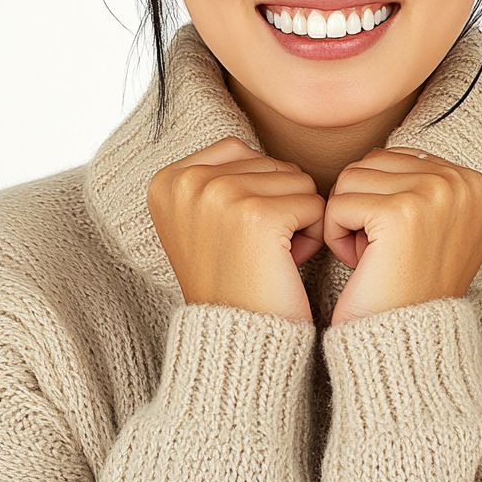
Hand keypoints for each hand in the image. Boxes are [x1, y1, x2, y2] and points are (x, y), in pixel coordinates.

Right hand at [147, 137, 325, 322]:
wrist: (238, 342)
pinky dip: (311, 236)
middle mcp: (187, 182)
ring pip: (297, 181)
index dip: (257, 192)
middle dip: (278, 205)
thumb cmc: (232, 281)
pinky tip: (286, 265)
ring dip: (297, 220)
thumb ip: (217, 176)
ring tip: (268, 258)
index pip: (243, 151)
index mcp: (168, 179)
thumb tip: (249, 139)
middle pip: (272, 163)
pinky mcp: (257, 216)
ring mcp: (219, 196)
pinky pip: (313, 204)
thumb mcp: (204, 220)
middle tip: (254, 253)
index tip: (236, 236)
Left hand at [323, 148, 481, 325]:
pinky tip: (361, 264)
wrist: (406, 342)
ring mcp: (436, 194)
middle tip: (383, 252)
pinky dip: (336, 236)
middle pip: (373, 162)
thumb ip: (426, 184)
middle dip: (364, 205)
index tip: (404, 243)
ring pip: (351, 178)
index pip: (398, 157)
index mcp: (479, 184)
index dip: (383, 200)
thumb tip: (396, 150)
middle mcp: (465, 183)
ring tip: (374, 257)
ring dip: (349, 220)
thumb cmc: (412, 287)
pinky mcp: (401, 213)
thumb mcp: (436, 227)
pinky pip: (338, 203)